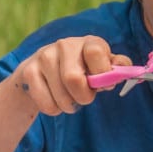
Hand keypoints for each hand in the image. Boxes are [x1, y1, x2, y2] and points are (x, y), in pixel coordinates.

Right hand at [12, 36, 126, 116]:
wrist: (43, 72)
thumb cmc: (81, 71)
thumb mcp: (101, 68)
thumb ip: (116, 68)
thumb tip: (124, 71)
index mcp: (88, 42)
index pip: (95, 52)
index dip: (101, 73)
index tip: (101, 84)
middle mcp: (65, 44)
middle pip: (73, 79)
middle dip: (83, 97)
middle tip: (84, 98)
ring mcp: (44, 56)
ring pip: (61, 97)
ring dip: (69, 106)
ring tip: (69, 98)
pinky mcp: (28, 71)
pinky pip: (47, 105)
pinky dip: (54, 109)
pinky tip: (54, 99)